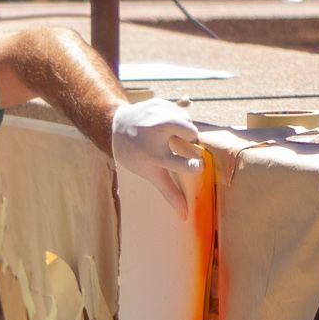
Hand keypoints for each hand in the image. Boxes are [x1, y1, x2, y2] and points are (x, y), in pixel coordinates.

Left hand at [112, 98, 203, 219]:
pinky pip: (182, 109)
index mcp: (153, 156)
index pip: (177, 164)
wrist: (117, 127)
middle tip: (179, 143)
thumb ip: (170, 193)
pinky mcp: (158, 103)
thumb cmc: (137, 156)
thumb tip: (185, 216)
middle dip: (190, 138)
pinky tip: (170, 117)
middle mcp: (155, 134)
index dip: (191, 166)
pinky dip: (179, 115)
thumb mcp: (151, 174)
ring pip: (188, 120)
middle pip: (191, 133)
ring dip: (185, 128)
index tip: (200, 167)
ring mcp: (156, 116)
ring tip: (171, 133)